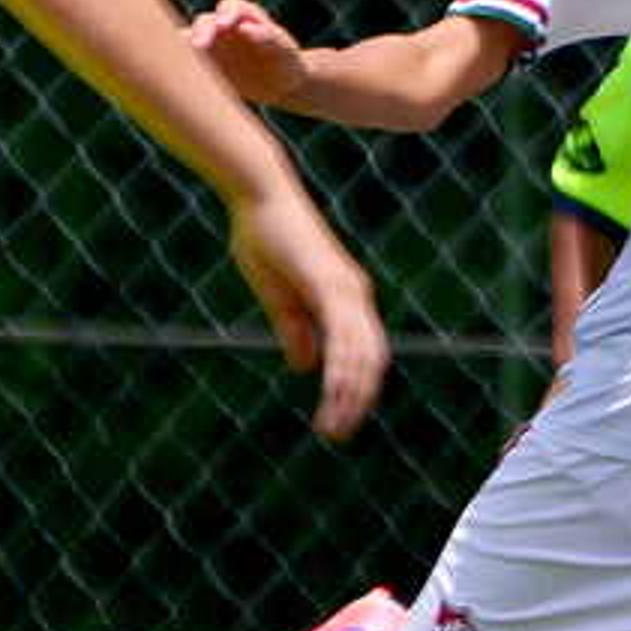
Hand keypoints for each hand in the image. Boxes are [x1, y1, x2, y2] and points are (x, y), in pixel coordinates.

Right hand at [189, 0, 308, 107]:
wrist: (281, 84)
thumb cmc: (287, 62)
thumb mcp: (283, 50)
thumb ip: (266, 36)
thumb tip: (245, 27)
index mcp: (245, 16)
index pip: (230, 7)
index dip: (225, 14)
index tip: (224, 25)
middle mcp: (223, 26)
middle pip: (205, 22)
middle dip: (201, 32)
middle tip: (198, 45)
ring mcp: (211, 44)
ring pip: (191, 41)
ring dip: (184, 48)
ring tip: (178, 61)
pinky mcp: (204, 63)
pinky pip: (190, 63)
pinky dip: (184, 67)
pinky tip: (180, 78)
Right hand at [228, 191, 389, 441]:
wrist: (260, 197)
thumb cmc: (266, 238)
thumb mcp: (278, 297)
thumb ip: (295, 329)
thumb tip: (307, 366)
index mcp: (347, 298)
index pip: (364, 354)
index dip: (355, 389)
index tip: (339, 418)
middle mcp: (356, 295)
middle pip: (371, 360)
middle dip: (356, 401)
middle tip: (337, 433)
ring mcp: (347, 289)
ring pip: (361, 355)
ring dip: (349, 395)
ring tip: (333, 426)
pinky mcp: (331, 285)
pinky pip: (342, 336)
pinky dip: (340, 370)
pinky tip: (331, 393)